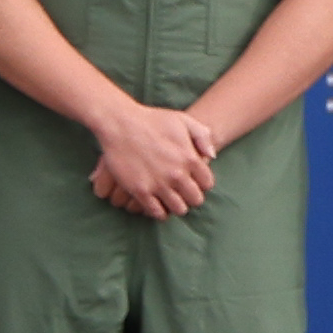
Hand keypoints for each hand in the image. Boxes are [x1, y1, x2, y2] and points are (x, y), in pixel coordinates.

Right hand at [94, 93, 221, 217]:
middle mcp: (177, 174)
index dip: (202, 183)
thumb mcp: (183, 120)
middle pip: (195, 199)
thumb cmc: (152, 120)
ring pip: (178, 209)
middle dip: (191, 197)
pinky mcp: (141, 191)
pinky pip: (156, 212)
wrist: (120, 123)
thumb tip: (212, 156)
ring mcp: (159, 184)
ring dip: (177, 206)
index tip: (194, 181)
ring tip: (171, 199)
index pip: (207, 184)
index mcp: (189, 158)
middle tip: (183, 192)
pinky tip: (157, 205)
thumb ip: (202, 136)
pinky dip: (160, 212)